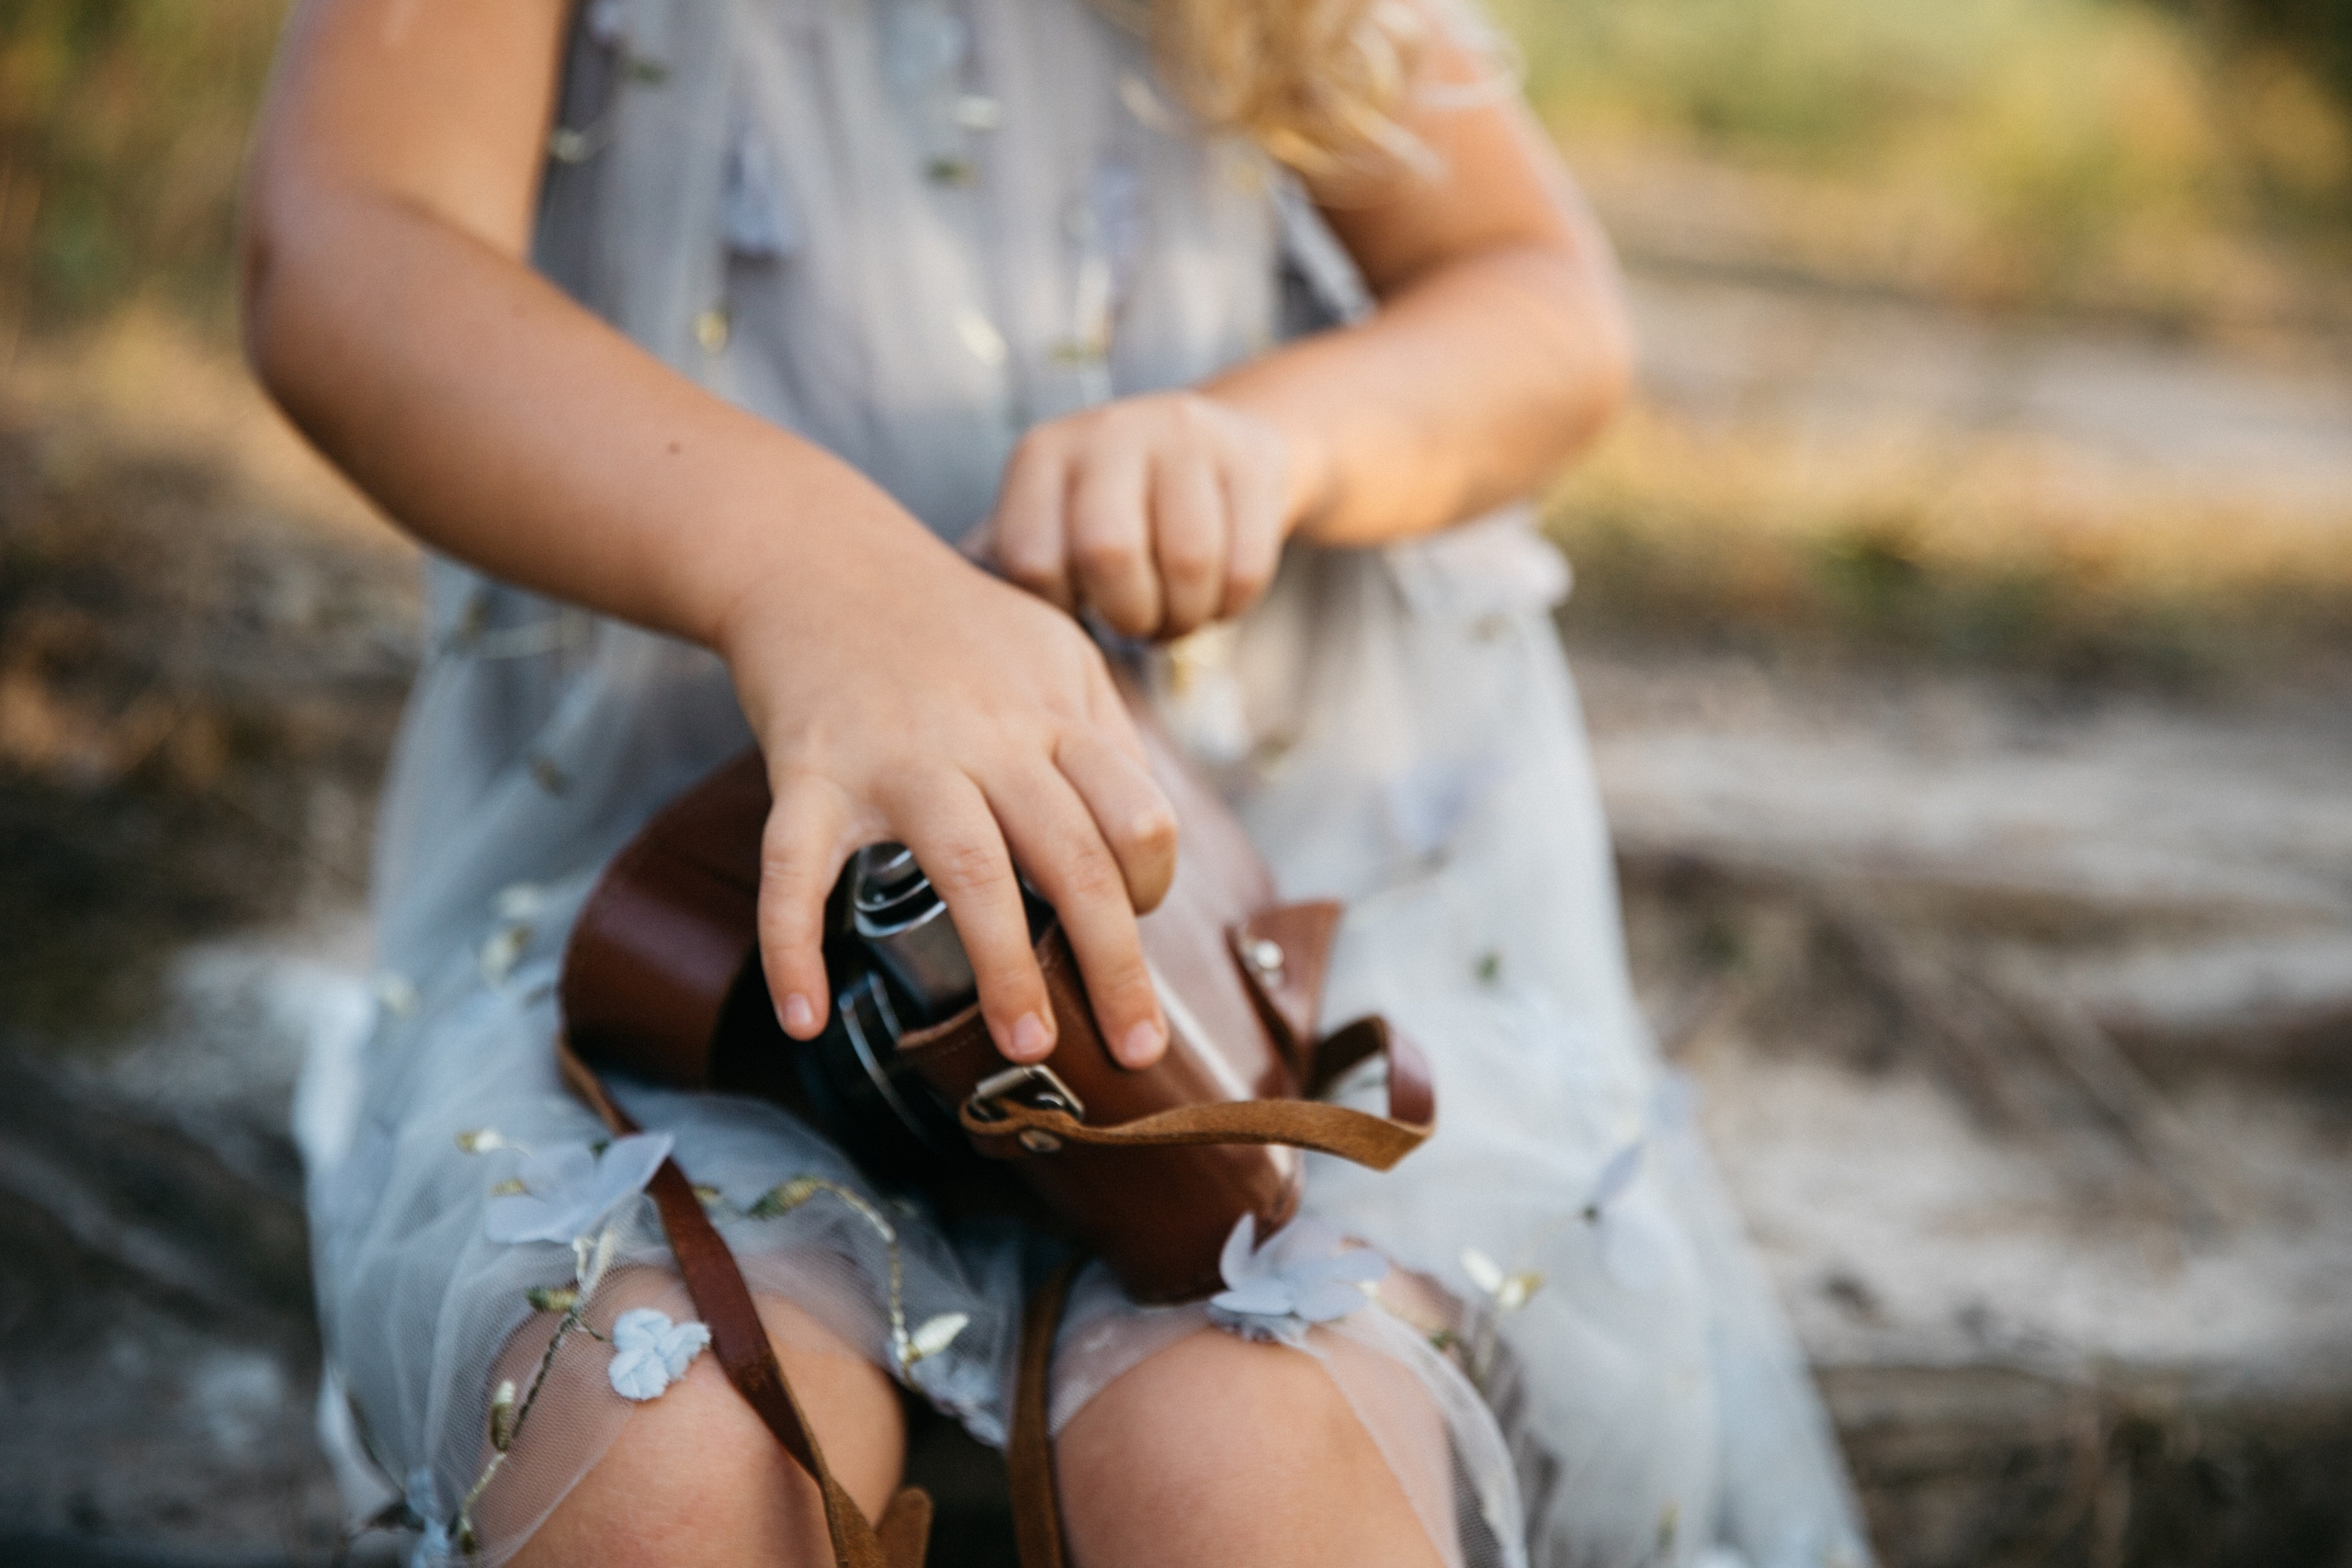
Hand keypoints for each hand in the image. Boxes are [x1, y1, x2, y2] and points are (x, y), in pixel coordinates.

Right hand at [717, 508, 1177, 1069]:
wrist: (820, 557)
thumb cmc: (951, 621)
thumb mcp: (1057, 651)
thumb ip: (1105, 739)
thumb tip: (1145, 846)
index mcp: (1055, 714)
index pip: (1137, 814)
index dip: (1150, 887)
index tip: (1133, 930)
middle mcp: (988, 739)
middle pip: (1073, 858)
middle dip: (1112, 964)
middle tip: (1135, 1050)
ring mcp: (897, 758)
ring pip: (968, 868)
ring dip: (1003, 965)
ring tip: (1026, 1045)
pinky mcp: (810, 773)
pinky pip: (798, 868)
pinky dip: (792, 944)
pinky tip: (803, 1016)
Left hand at [975, 391, 1294, 639]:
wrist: (1217, 442)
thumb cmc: (1109, 510)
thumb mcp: (1048, 522)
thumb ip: (1001, 569)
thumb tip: (939, 638)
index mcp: (1042, 455)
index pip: (1031, 558)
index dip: (1057, 610)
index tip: (1078, 613)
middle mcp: (1108, 431)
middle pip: (1109, 552)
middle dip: (1128, 616)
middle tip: (1136, 626)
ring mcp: (1184, 436)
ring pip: (1189, 562)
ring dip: (1185, 618)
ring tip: (1174, 618)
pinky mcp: (1249, 456)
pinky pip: (1245, 565)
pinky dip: (1230, 607)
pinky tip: (1213, 598)